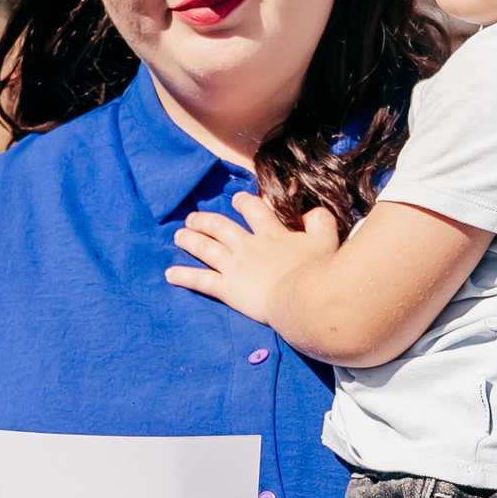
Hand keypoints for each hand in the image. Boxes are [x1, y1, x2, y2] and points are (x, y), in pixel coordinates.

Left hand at [164, 192, 342, 326]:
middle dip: (206, 220)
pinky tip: (170, 274)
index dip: (244, 202)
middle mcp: (249, 246)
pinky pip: (202, 280)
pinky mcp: (229, 288)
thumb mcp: (326, 241)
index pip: (255, 210)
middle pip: (222, 227)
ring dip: (191, 240)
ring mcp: (236, 267)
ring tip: (179, 235)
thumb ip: (321, 222)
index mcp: (272, 234)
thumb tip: (312, 212)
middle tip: (193, 218)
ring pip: (207, 248)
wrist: (303, 298)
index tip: (237, 199)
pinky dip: (185, 276)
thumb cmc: (318, 272)